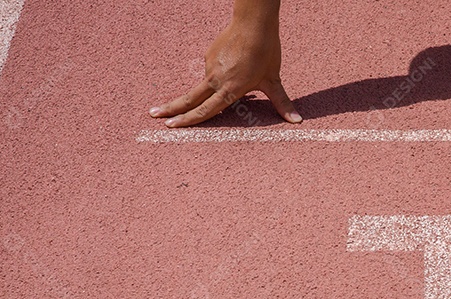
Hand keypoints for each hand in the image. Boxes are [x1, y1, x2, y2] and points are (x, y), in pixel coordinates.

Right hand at [149, 11, 300, 126]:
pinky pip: (211, 71)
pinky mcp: (209, 55)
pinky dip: (215, 77)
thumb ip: (282, 103)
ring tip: (200, 92)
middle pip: (189, 98)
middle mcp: (216, 80)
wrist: (253, 22)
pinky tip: (233, 68)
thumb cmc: (266, 52)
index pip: (206, 110)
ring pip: (200, 86)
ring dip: (194, 95)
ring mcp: (210, 66)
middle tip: (152, 115)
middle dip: (171, 109)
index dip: (189, 120)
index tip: (171, 125)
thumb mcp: (274, 81)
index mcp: (230, 90)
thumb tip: (297, 121)